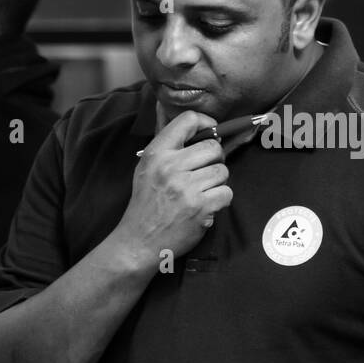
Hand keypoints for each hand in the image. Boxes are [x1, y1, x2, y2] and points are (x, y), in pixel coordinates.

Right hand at [116, 110, 230, 259]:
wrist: (137, 242)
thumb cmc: (145, 205)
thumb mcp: (146, 169)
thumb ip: (167, 147)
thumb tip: (185, 121)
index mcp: (156, 154)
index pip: (188, 120)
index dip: (206, 124)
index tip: (209, 134)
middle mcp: (170, 167)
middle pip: (213, 148)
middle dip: (213, 161)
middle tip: (202, 174)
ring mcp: (186, 188)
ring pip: (222, 171)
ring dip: (217, 183)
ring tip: (201, 193)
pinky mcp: (200, 207)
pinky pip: (226, 193)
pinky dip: (220, 201)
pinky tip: (204, 207)